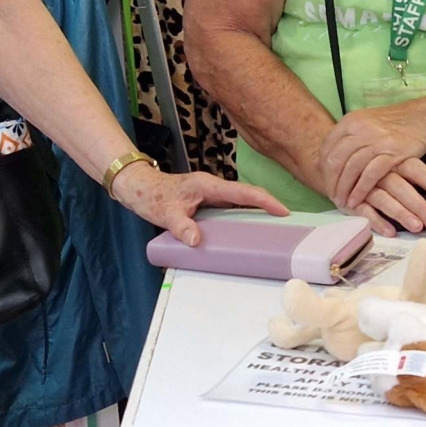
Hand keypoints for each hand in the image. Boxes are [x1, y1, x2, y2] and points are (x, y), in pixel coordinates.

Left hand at [108, 163, 289, 244]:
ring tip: (275, 228)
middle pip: (248, 196)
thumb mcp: (165, 213)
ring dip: (257, 212)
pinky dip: (243, 216)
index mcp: (208, 185)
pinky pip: (231, 209)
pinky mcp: (207, 202)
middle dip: (268, 206)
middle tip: (288, 224)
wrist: (137, 187)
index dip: (265, 201)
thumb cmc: (150, 196)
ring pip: (241, 202)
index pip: (243, 192)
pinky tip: (249, 230)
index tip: (283, 211)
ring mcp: (211, 194)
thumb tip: (197, 241)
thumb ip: (181, 226)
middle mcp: (213, 187)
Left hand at [316, 104, 425, 213]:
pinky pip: (370, 175)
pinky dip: (360, 190)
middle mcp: (360, 129)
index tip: (324, 181)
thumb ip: (350, 137)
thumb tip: (331, 156)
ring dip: (344, 189)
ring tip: (341, 202)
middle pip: (336, 160)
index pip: (328, 148)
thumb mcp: (367, 123)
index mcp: (351, 121)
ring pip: (351, 169)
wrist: (424, 118)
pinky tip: (356, 201)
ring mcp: (376, 140)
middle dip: (331, 182)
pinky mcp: (391, 153)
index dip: (323, 168)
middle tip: (331, 196)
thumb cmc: (395, 124)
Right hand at [352, 164, 425, 235]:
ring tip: (417, 227)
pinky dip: (377, 222)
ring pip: (384, 200)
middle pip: (402, 188)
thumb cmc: (372, 166)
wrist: (334, 163)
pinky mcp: (351, 200)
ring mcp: (364, 187)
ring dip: (401, 214)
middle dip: (420, 206)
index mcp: (393, 160)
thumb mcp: (392, 162)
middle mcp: (380, 173)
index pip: (417, 170)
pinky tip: (391, 232)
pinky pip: (364, 211)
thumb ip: (415, 171)